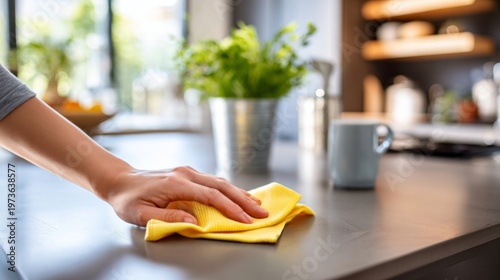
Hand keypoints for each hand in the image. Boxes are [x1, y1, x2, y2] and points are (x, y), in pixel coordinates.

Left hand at [103, 166, 268, 225]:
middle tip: (262, 212)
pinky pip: (213, 181)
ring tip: (256, 204)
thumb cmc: (128, 199)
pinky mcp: (187, 173)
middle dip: (244, 200)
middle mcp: (185, 174)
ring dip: (239, 193)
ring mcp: (187, 171)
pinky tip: (238, 196)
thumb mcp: (141, 214)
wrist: (119, 180)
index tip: (245, 219)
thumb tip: (195, 222)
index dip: (230, 208)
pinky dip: (228, 190)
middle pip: (222, 185)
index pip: (211, 196)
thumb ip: (169, 217)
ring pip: (220, 181)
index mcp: (176, 183)